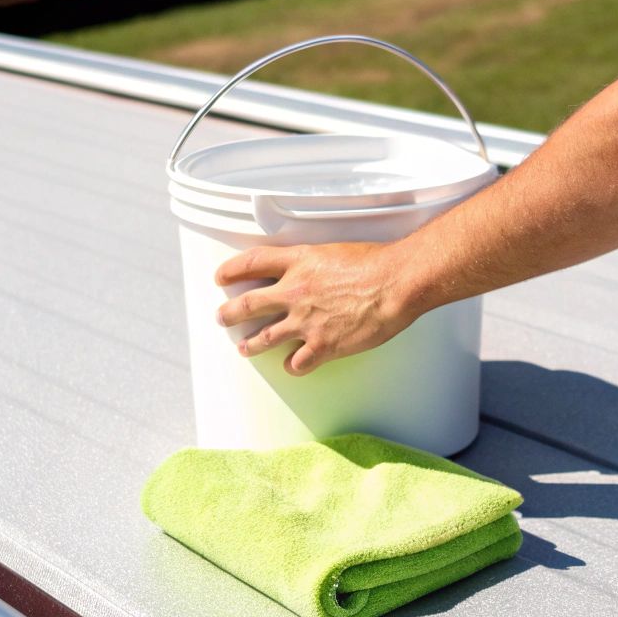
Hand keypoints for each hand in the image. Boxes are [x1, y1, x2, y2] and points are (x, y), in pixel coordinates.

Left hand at [214, 242, 418, 375]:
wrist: (396, 283)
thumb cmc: (375, 262)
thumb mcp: (335, 251)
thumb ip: (314, 262)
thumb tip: (309, 270)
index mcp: (299, 262)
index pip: (253, 262)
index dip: (232, 270)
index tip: (220, 276)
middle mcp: (295, 291)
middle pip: (249, 303)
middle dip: (230, 312)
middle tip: (222, 316)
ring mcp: (306, 321)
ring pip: (265, 337)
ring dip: (251, 344)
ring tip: (243, 348)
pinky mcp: (322, 345)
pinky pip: (296, 362)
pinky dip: (292, 365)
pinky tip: (291, 365)